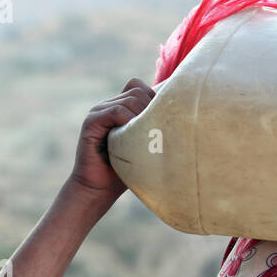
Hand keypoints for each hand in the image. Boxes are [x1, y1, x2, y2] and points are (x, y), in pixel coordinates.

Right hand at [68, 77, 155, 202]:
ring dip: (143, 118)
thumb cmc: (124, 173)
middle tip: (155, 134)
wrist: (98, 190)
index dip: (153, 99)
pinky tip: (132, 140)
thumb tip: (185, 119)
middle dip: (151, 108)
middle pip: (138, 90)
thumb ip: (155, 130)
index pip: (139, 86)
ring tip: (145, 140)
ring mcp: (98, 111)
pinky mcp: (91, 122)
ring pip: (130, 99)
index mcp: (119, 108)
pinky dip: (128, 122)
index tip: (162, 122)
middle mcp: (107, 105)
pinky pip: (116, 111)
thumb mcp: (145, 148)